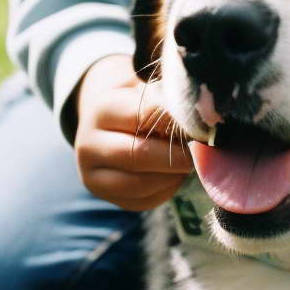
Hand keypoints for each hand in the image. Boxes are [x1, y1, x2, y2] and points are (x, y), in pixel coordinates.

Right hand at [74, 54, 191, 210]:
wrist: (106, 123)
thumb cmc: (136, 101)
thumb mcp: (147, 88)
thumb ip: (167, 96)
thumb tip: (200, 113)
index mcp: (102, 109)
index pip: (144, 115)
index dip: (177, 122)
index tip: (201, 125)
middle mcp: (89, 143)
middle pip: (139, 154)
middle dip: (177, 155)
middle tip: (200, 150)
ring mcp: (92, 174)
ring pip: (139, 184)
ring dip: (172, 176)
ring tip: (189, 163)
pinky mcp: (105, 195)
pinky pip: (142, 200)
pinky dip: (166, 191)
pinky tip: (175, 176)